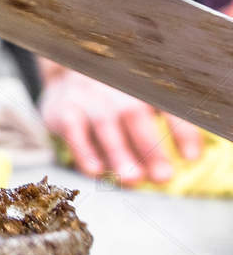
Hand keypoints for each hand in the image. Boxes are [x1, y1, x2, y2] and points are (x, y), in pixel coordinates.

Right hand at [40, 68, 203, 183]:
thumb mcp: (142, 100)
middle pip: (133, 113)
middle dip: (148, 147)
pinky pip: (72, 130)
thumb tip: (184, 161)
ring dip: (118, 153)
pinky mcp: (62, 110)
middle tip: (163, 177)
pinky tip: (96, 171)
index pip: (166, 105)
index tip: (192, 158)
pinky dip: (84, 151)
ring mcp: (88, 96)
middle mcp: (115, 86)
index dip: (181, 131)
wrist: (68, 75)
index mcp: (143, 84)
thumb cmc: (117, 98)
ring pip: (104, 123)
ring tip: (133, 179)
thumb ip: (164, 126)